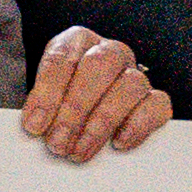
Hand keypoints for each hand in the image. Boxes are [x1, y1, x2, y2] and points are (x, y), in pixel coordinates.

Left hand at [18, 26, 168, 160]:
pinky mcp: (154, 98)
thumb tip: (35, 126)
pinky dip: (139, 125)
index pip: (63, 56)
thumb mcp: (42, 98)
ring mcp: (134, 73)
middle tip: (58, 142)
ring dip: (102, 123)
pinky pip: (157, 105)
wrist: (79, 111)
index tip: (34, 124)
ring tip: (80, 150)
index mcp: (77, 41)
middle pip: (99, 66)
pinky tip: (118, 141)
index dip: (47, 92)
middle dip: (75, 109)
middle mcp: (109, 52)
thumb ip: (38, 107)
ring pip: (130, 85)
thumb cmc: (58, 102)